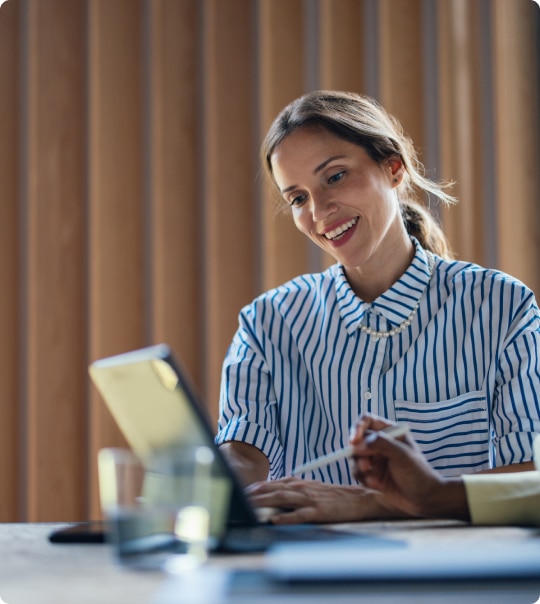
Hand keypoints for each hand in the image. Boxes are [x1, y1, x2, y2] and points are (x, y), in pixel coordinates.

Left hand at [245, 476, 403, 523]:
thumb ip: (295, 490)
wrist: (360, 499)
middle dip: (256, 494)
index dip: (258, 487)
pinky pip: (300, 514)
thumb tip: (275, 494)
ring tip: (251, 506)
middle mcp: (304, 488)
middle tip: (240, 498)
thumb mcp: (313, 489)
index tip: (244, 491)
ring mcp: (311, 499)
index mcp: (301, 482)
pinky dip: (287, 517)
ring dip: (266, 502)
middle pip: (275, 489)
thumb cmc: (335, 496)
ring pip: (284, 499)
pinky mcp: (320, 511)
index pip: (275, 483)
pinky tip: (275, 519)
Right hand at [350, 414, 468, 519]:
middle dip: (358, 453)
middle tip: (366, 466)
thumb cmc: (419, 473)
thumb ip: (381, 444)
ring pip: (355, 457)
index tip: (353, 441)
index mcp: (390, 432)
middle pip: (357, 440)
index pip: (367, 421)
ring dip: (359, 468)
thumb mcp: (402, 455)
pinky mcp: (372, 474)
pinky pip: (358, 473)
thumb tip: (358, 444)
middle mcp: (380, 443)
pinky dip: (364, 479)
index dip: (357, 428)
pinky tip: (376, 485)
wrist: (425, 499)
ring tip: (373, 479)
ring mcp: (376, 459)